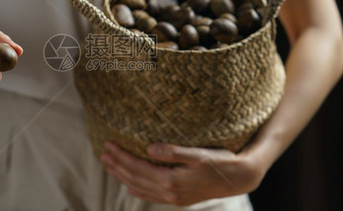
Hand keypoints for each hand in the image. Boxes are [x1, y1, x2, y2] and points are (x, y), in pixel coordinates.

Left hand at [101, 141, 263, 205]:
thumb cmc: (219, 161)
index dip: (121, 156)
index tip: (108, 145)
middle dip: (118, 165)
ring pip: (141, 187)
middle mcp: (169, 192)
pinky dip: (139, 191)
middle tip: (103, 153)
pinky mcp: (179, 197)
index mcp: (170, 180)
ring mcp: (174, 197)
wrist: (238, 178)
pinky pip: (153, 196)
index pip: (138, 167)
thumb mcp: (197, 154)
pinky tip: (130, 188)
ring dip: (124, 177)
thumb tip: (148, 149)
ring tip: (110, 167)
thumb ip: (172, 152)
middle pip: (136, 178)